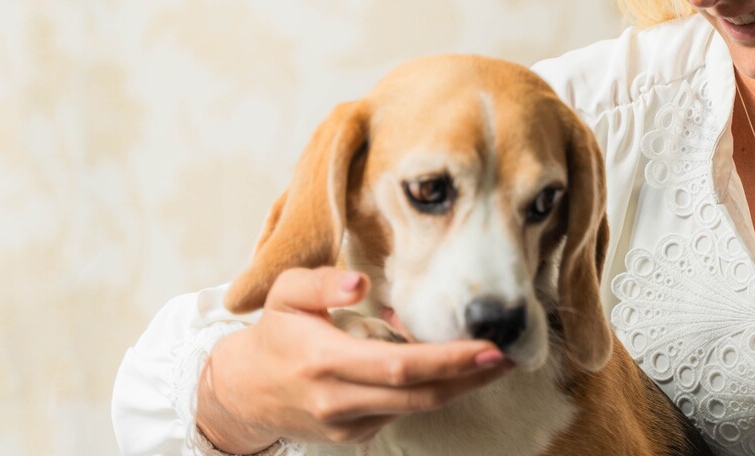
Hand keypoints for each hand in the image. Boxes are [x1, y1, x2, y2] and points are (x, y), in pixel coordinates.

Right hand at [195, 268, 511, 451]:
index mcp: (324, 360)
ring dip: (458, 385)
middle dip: (470, 377)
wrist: (245, 393)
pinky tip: (444, 367)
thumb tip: (360, 283)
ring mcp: (349, 424)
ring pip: (417, 406)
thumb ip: (322, 283)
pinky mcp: (356, 436)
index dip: (449, 360)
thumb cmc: (275, 335)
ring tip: (491, 361)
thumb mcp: (286, 295)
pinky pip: (402, 410)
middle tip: (509, 356)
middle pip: (420, 394)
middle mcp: (338, 400)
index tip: (488, 347)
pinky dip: (427, 389)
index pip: (399, 365)